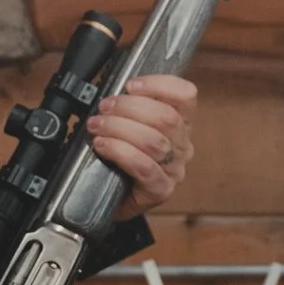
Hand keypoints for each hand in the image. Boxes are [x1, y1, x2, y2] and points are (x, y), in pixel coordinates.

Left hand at [87, 74, 195, 220]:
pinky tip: (103, 146)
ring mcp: (174, 170)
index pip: (185, 96)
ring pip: (154, 141)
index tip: (130, 85)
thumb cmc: (119, 160)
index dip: (159, 85)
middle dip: (129, 107)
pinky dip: (120, 152)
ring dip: (120, 128)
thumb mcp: (129, 126)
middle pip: (167, 117)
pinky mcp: (161, 190)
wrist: (108, 199)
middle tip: (104, 108)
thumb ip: (128, 108)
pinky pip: (144, 166)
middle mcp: (182, 146)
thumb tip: (111, 92)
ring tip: (97, 126)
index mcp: (180, 124)